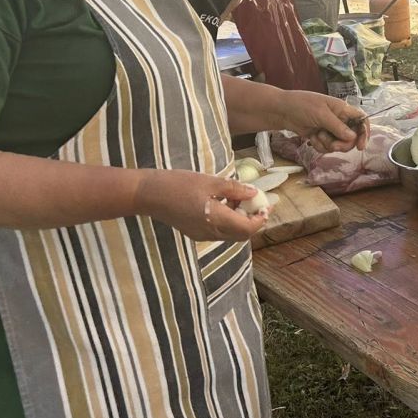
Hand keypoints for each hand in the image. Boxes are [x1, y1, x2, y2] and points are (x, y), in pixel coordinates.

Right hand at [134, 169, 266, 240]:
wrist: (149, 194)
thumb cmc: (179, 184)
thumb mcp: (210, 182)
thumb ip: (234, 189)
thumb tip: (254, 193)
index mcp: (217, 220)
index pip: (248, 229)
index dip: (261, 219)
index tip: (268, 205)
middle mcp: (211, 233)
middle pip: (241, 235)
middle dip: (253, 221)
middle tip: (259, 203)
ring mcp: (201, 235)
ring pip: (230, 233)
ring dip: (240, 219)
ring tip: (241, 198)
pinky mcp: (194, 232)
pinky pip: (218, 230)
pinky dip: (228, 219)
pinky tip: (225, 201)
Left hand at [279, 91, 368, 151]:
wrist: (282, 111)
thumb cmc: (302, 105)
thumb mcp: (321, 115)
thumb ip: (338, 127)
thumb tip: (353, 137)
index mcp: (342, 109)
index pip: (361, 120)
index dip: (364, 133)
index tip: (360, 146)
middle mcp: (339, 119)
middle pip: (351, 137)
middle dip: (342, 144)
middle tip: (333, 145)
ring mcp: (330, 129)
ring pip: (339, 144)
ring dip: (328, 144)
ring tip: (316, 136)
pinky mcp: (321, 137)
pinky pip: (327, 147)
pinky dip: (319, 145)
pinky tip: (311, 138)